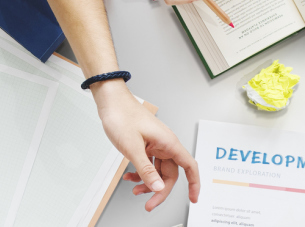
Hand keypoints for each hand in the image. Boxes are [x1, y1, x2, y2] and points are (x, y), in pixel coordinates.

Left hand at [95, 84, 199, 210]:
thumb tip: (159, 188)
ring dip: (148, 183)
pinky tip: (130, 177)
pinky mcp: (146, 145)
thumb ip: (146, 170)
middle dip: (160, 190)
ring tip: (135, 190)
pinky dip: (141, 173)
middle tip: (149, 204)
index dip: (194, 183)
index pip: (189, 166)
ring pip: (158, 171)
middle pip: (170, 174)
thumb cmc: (122, 116)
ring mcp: (155, 144)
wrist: (110, 101)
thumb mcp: (133, 148)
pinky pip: (148, 164)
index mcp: (168, 142)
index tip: (193, 198)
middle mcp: (165, 144)